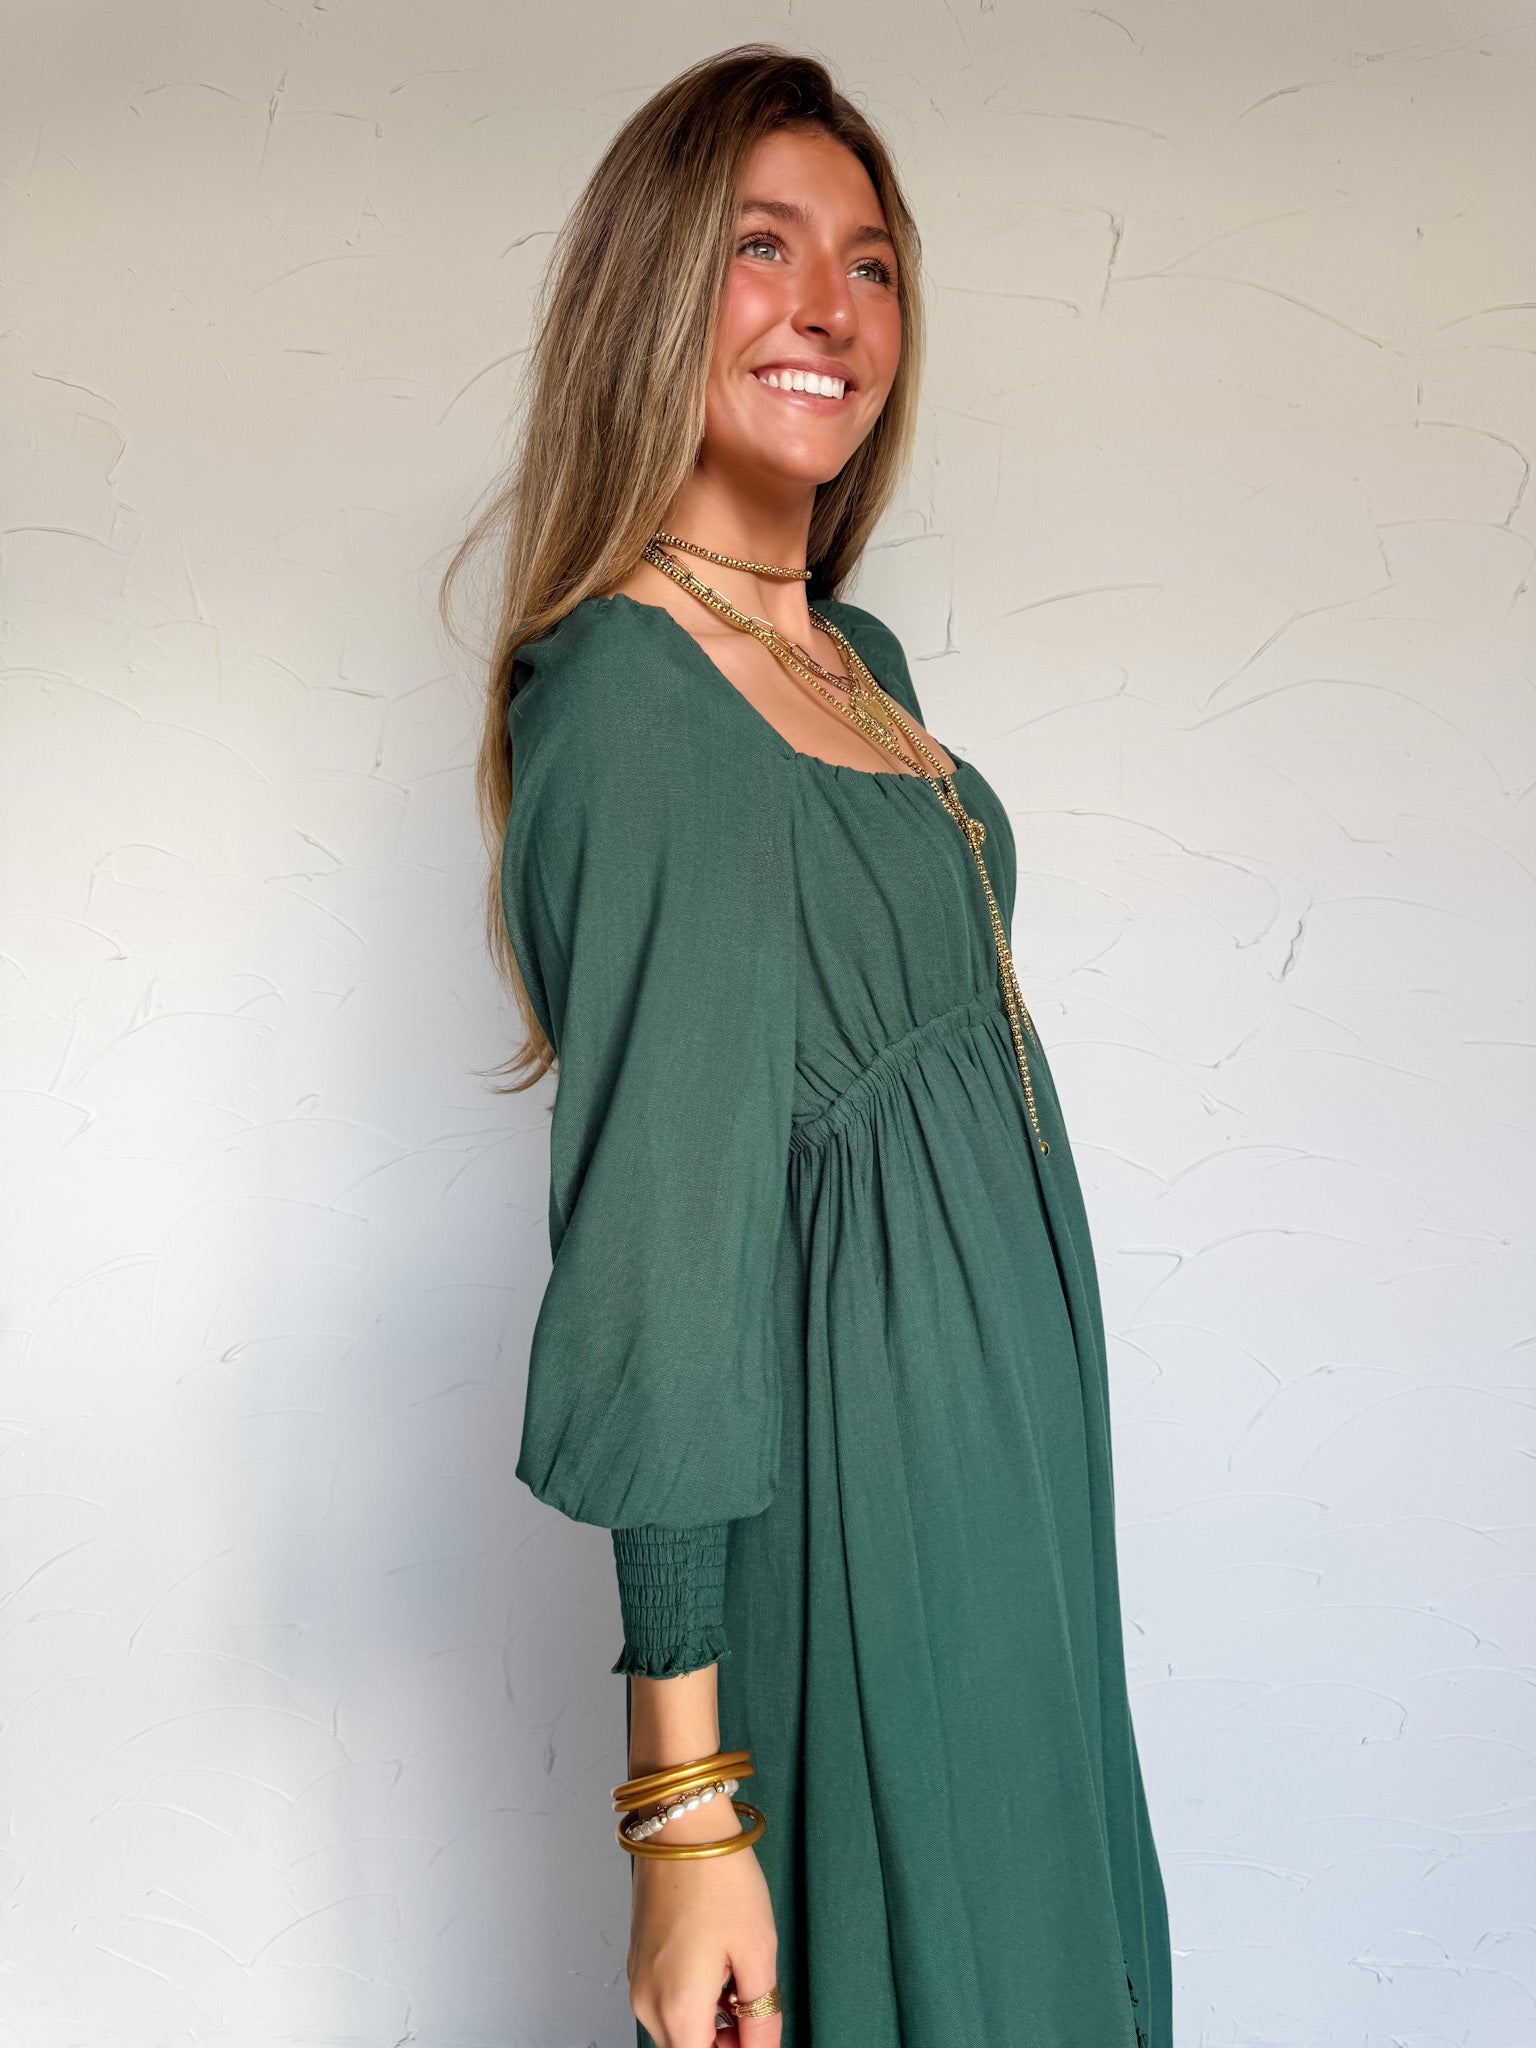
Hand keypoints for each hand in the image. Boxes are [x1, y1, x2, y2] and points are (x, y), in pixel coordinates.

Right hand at [625, 1796, 780, 2047]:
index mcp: (677, 2008)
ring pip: (678, 2028)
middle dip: (726, 2040)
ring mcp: (638, 1980)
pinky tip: (717, 1963)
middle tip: (755, 2004)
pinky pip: (666, 2001)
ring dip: (710, 2020)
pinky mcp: (638, 1960)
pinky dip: (694, 1998)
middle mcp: (647, 2002)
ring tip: (737, 1975)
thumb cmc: (719, 1877)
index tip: (758, 2028)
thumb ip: (762, 2015)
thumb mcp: (758, 1951)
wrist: (682, 1823)